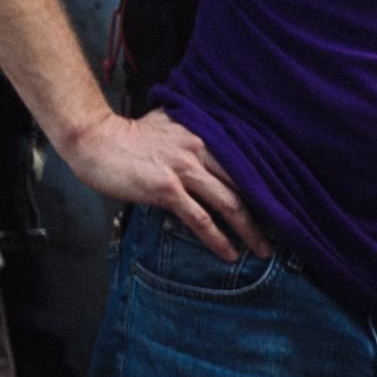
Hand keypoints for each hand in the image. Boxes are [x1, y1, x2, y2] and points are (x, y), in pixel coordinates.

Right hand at [55, 107, 268, 260]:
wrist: (94, 138)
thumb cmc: (126, 134)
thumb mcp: (167, 122)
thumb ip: (191, 131)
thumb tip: (208, 140)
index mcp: (203, 133)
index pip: (246, 160)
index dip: (267, 185)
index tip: (281, 205)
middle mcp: (199, 149)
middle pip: (245, 184)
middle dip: (268, 211)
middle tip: (283, 233)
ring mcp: (183, 169)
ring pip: (229, 203)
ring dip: (250, 230)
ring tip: (263, 250)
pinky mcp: (166, 188)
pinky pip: (200, 219)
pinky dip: (217, 239)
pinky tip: (228, 253)